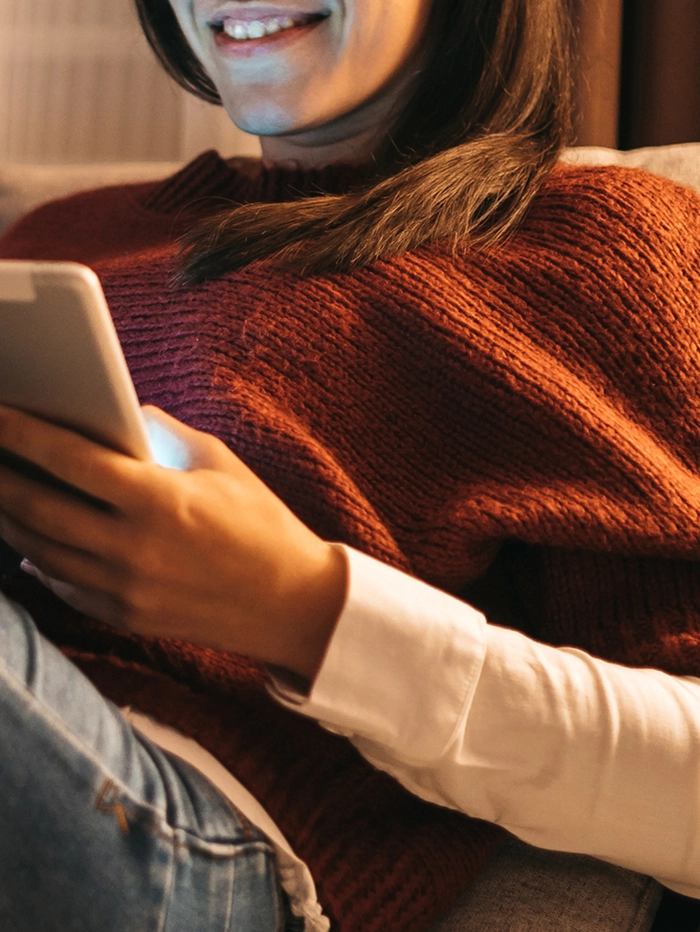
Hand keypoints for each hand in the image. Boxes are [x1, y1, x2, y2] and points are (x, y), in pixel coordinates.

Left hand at [0, 405, 346, 680]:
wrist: (290, 603)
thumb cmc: (262, 524)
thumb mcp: (221, 464)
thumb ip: (164, 434)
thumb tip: (119, 414)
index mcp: (160, 499)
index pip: (69, 459)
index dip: (20, 432)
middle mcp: (134, 548)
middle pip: (39, 508)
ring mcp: (127, 589)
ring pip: (43, 550)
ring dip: (12, 519)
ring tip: (0, 494)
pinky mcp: (128, 618)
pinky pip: (65, 587)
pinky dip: (41, 561)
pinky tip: (32, 542)